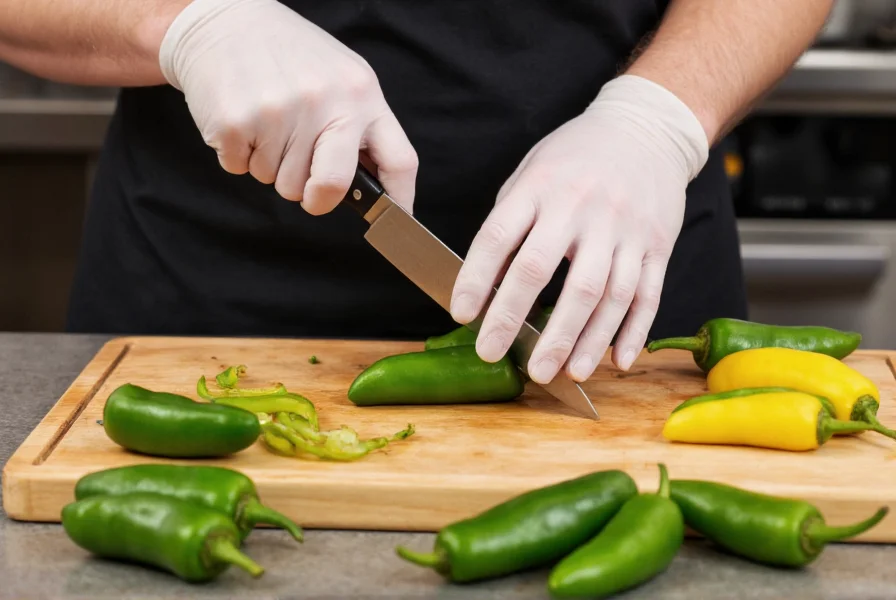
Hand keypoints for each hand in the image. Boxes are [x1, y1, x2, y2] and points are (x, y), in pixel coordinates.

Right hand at [158, 0, 417, 213]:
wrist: (225, 19)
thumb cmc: (289, 55)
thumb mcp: (341, 78)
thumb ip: (359, 126)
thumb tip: (373, 185)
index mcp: (362, 94)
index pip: (398, 160)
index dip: (399, 200)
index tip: (394, 223)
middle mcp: (325, 102)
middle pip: (331, 187)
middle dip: (317, 198)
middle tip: (304, 183)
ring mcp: (280, 112)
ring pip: (281, 184)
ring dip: (271, 165)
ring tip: (267, 123)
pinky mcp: (237, 122)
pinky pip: (242, 170)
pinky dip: (239, 155)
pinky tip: (244, 121)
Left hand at [450, 75, 708, 382]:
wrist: (646, 129)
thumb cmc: (576, 158)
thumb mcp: (532, 174)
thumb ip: (509, 223)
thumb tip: (487, 285)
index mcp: (541, 188)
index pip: (499, 236)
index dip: (477, 278)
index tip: (461, 314)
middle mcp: (582, 208)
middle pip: (546, 272)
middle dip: (516, 319)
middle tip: (494, 355)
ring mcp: (624, 228)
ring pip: (602, 294)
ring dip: (580, 340)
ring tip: (558, 374)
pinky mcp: (657, 246)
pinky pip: (647, 295)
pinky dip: (633, 332)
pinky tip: (617, 361)